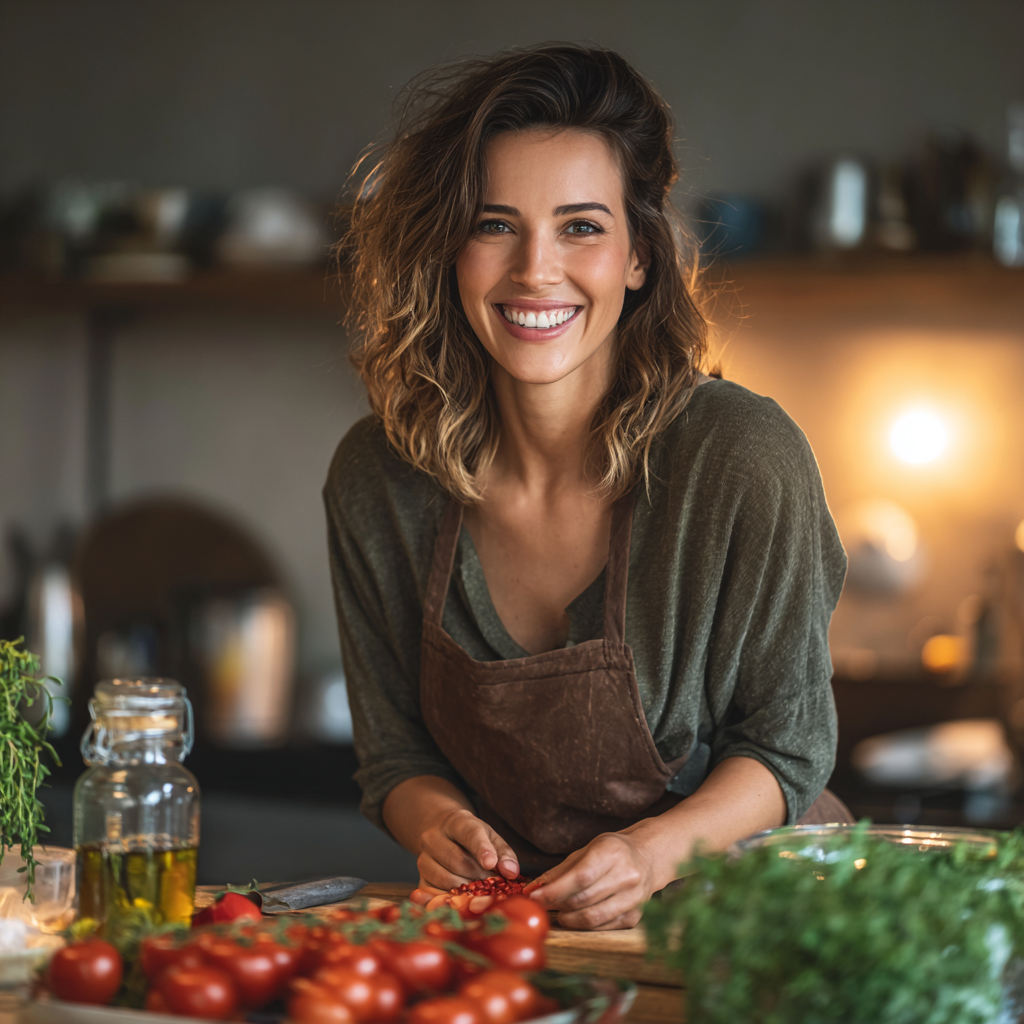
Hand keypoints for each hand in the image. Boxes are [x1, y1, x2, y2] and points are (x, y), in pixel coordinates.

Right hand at [416, 807, 520, 890]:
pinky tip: (464, 899)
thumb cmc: (472, 839)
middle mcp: (433, 837)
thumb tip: (511, 872)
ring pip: (445, 879)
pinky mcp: (420, 879)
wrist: (442, 836)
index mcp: (456, 821)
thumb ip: (503, 853)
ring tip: (480, 888)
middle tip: (493, 883)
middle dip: (478, 875)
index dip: (481, 848)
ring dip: (467, 888)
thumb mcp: (490, 837)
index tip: (491, 863)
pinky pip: (435, 894)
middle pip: (456, 860)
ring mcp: (423, 858)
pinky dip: (452, 899)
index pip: (469, 833)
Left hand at [525, 831, 654, 929]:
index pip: (580, 877)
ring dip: (568, 919)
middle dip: (556, 904)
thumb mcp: (587, 850)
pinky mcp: (635, 916)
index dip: (554, 890)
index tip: (534, 897)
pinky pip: (603, 927)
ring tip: (558, 912)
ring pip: (593, 917)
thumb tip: (534, 889)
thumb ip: (561, 870)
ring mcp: (634, 899)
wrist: (648, 858)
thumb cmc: (612, 851)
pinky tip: (576, 917)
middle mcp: (627, 876)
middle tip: (541, 905)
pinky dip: (584, 925)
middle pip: (584, 899)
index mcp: (613, 853)